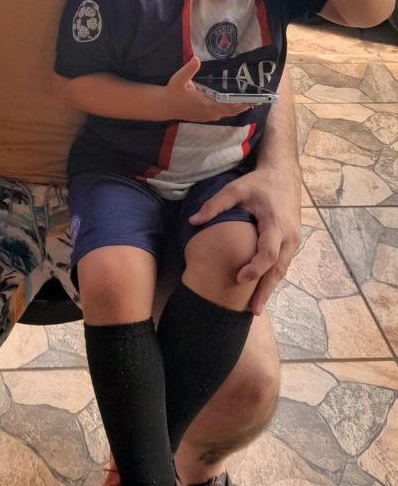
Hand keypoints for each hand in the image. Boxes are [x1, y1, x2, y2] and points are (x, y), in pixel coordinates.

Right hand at [164, 56, 248, 121]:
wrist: (164, 106)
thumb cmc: (172, 92)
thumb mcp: (179, 79)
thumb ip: (189, 69)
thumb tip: (197, 58)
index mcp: (205, 103)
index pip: (227, 106)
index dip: (240, 104)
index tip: (251, 101)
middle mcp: (208, 112)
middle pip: (230, 111)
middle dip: (242, 106)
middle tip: (255, 101)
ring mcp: (206, 116)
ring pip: (226, 114)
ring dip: (236, 109)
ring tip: (247, 103)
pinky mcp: (203, 117)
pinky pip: (220, 115)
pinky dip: (228, 111)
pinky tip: (231, 105)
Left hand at [189, 163, 300, 314]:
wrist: (284, 175)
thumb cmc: (259, 182)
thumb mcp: (235, 188)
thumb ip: (215, 204)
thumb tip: (193, 221)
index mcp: (275, 223)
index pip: (268, 252)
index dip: (255, 268)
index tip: (239, 278)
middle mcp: (289, 235)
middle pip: (279, 268)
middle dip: (266, 290)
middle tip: (252, 310)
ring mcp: (294, 239)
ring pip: (282, 269)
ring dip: (270, 287)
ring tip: (255, 307)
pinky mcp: (292, 241)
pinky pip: (283, 263)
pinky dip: (272, 277)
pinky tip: (261, 290)